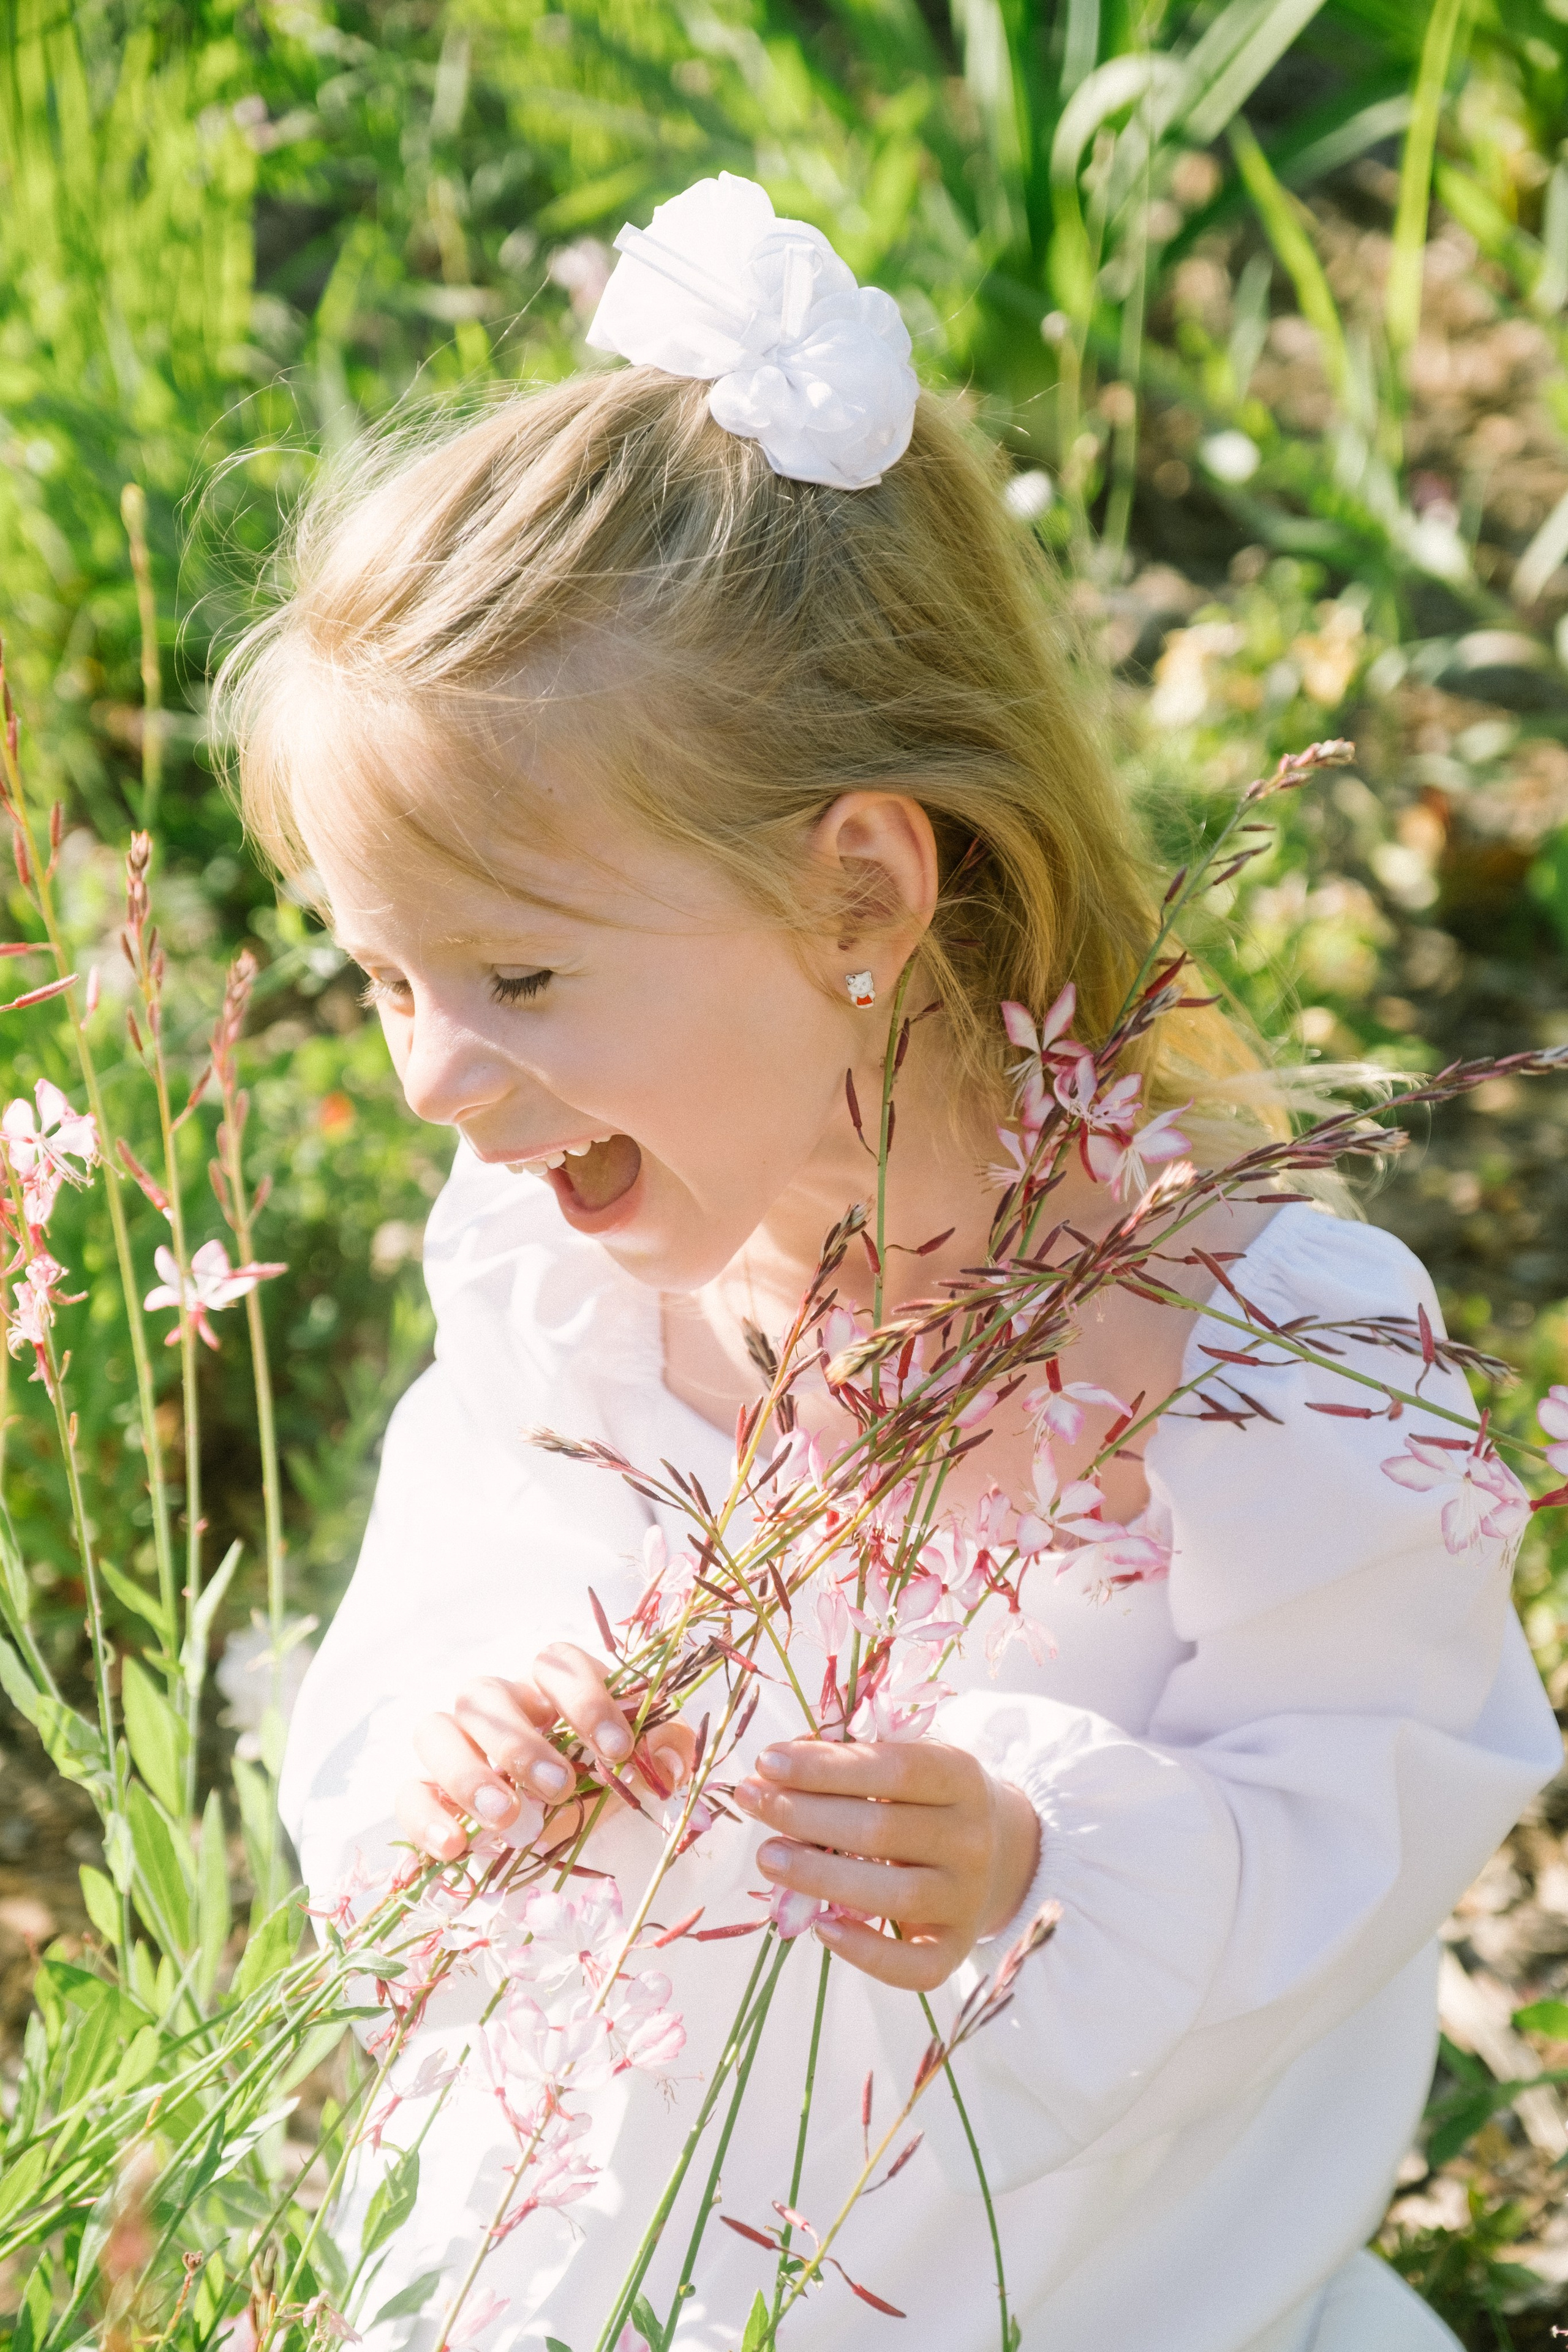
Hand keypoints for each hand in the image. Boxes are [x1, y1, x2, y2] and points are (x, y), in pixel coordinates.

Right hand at [395, 1643, 695, 1861]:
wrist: (558, 1828)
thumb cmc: (600, 1776)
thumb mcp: (641, 1761)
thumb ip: (666, 1750)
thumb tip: (669, 1763)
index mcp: (550, 1688)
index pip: (555, 1662)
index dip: (586, 1700)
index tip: (617, 1751)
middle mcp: (497, 1706)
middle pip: (484, 1692)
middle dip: (520, 1742)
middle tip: (559, 1790)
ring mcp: (455, 1745)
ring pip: (434, 1730)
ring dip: (467, 1773)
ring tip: (507, 1818)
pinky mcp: (427, 1792)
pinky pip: (407, 1792)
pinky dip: (425, 1817)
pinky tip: (456, 1847)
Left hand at [734, 1739, 1040, 1989]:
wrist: (999, 1852)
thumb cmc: (926, 1799)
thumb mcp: (905, 1765)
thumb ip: (849, 1761)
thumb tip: (774, 1769)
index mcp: (962, 1777)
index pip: (894, 1768)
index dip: (826, 1766)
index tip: (767, 1760)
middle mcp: (973, 1839)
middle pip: (883, 1830)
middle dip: (806, 1814)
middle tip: (752, 1801)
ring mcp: (968, 1899)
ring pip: (895, 1896)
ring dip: (821, 1876)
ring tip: (767, 1856)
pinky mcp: (956, 1948)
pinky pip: (915, 1965)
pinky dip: (867, 1953)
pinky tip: (821, 1929)